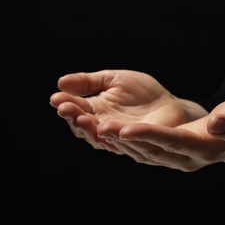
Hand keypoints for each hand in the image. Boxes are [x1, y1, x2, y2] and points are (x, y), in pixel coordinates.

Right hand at [50, 69, 195, 153]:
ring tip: (83, 118)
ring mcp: (118, 138)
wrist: (168, 104)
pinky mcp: (136, 145)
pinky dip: (115, 137)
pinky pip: (124, 143)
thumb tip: (60, 82)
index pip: (76, 109)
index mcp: (96, 110)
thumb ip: (89, 82)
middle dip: (74, 117)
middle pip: (83, 127)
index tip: (56, 98)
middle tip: (66, 109)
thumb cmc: (141, 92)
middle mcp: (102, 127)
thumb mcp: (114, 79)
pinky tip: (107, 128)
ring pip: (100, 138)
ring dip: (90, 129)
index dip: (65, 104)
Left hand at [97, 99, 224, 170]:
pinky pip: (142, 152)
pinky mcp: (166, 157)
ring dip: (119, 142)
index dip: (150, 135)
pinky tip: (108, 133)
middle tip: (98, 127)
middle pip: (151, 150)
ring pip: (143, 153)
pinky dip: (125, 144)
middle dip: (125, 139)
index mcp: (204, 148)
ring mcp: (174, 161)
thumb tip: (217, 125)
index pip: (173, 141)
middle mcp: (185, 160)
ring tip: (96, 128)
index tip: (126, 128)